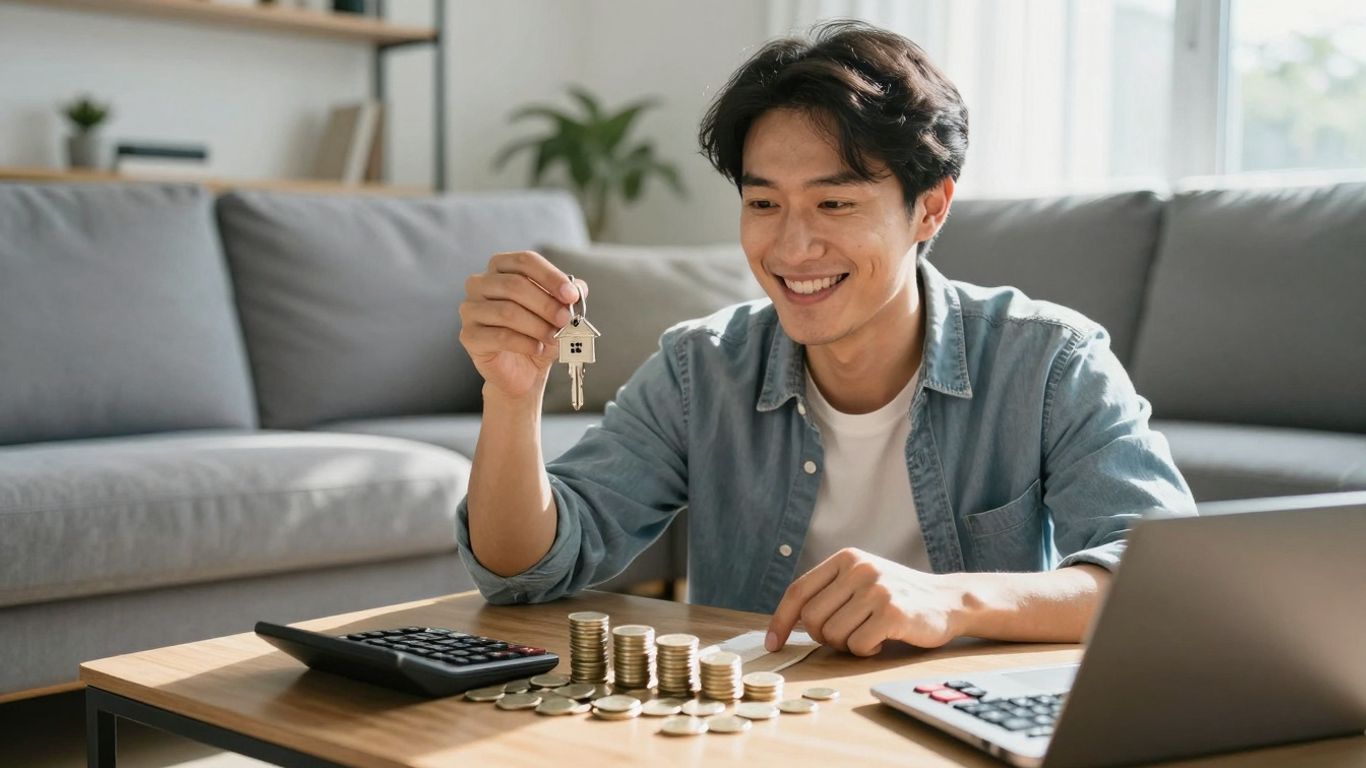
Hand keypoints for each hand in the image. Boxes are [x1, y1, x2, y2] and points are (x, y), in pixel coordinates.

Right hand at [458, 251, 586, 399]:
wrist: (524, 371)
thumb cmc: (539, 334)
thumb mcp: (558, 311)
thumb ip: (568, 296)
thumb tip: (578, 288)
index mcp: (501, 268)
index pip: (525, 261)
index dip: (551, 277)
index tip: (571, 295)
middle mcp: (480, 283)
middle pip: (515, 285)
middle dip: (546, 304)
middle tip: (565, 320)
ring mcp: (470, 309)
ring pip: (507, 312)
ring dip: (537, 326)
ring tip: (554, 337)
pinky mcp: (469, 336)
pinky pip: (499, 336)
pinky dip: (525, 343)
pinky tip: (538, 348)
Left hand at [765, 548, 966, 655]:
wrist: (947, 600)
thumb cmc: (896, 596)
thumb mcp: (860, 579)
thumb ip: (829, 592)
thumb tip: (789, 622)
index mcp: (846, 558)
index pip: (798, 591)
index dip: (781, 620)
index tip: (773, 644)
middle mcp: (859, 569)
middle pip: (812, 618)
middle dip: (823, 637)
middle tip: (846, 635)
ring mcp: (877, 589)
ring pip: (833, 635)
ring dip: (847, 645)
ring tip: (868, 633)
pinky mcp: (892, 613)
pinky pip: (858, 645)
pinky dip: (866, 650)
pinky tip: (882, 640)